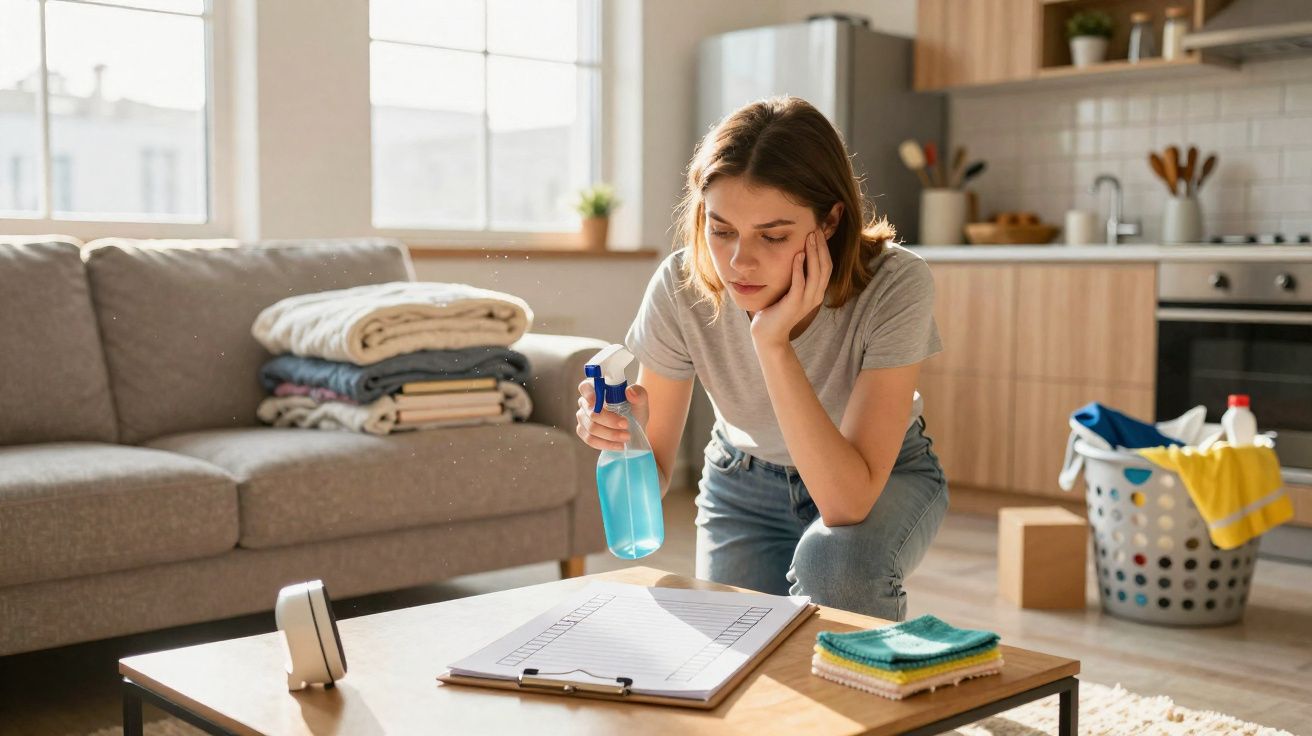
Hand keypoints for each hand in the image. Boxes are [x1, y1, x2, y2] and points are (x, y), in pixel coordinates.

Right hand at [575, 380, 649, 451]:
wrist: (633, 428)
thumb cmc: (634, 410)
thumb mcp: (641, 402)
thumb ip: (639, 394)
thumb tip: (629, 391)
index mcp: (596, 389)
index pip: (585, 387)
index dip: (588, 394)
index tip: (598, 402)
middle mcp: (586, 403)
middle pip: (591, 412)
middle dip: (609, 420)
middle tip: (626, 424)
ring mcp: (583, 418)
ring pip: (591, 428)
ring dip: (610, 434)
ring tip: (627, 436)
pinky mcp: (583, 432)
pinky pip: (590, 440)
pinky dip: (606, 444)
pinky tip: (619, 445)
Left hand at [749, 229, 832, 347]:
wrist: (768, 334)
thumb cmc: (777, 310)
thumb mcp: (791, 290)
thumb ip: (797, 275)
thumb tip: (796, 253)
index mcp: (817, 291)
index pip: (827, 266)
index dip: (825, 248)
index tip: (819, 231)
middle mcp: (816, 296)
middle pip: (826, 267)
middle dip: (821, 247)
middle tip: (816, 229)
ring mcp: (806, 301)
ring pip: (816, 273)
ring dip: (813, 253)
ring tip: (809, 237)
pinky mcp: (794, 305)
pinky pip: (800, 283)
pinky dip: (799, 268)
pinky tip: (797, 255)